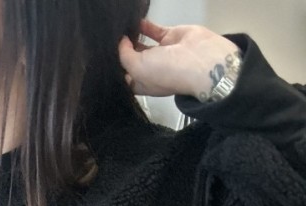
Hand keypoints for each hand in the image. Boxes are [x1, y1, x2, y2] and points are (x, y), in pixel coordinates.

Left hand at [118, 19, 240, 100]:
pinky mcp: (169, 37)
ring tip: (118, 28)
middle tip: (107, 39)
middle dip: (121, 51)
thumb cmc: (168, 72)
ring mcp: (161, 54)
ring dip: (131, 36)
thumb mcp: (138, 69)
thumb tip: (121, 42)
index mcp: (143, 85)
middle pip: (131, 60)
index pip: (125, 77)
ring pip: (141, 43)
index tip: (103, 57)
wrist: (202, 62)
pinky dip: (143, 25)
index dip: (115, 68)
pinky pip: (153, 30)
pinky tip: (132, 20)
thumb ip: (124, 55)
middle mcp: (151, 71)